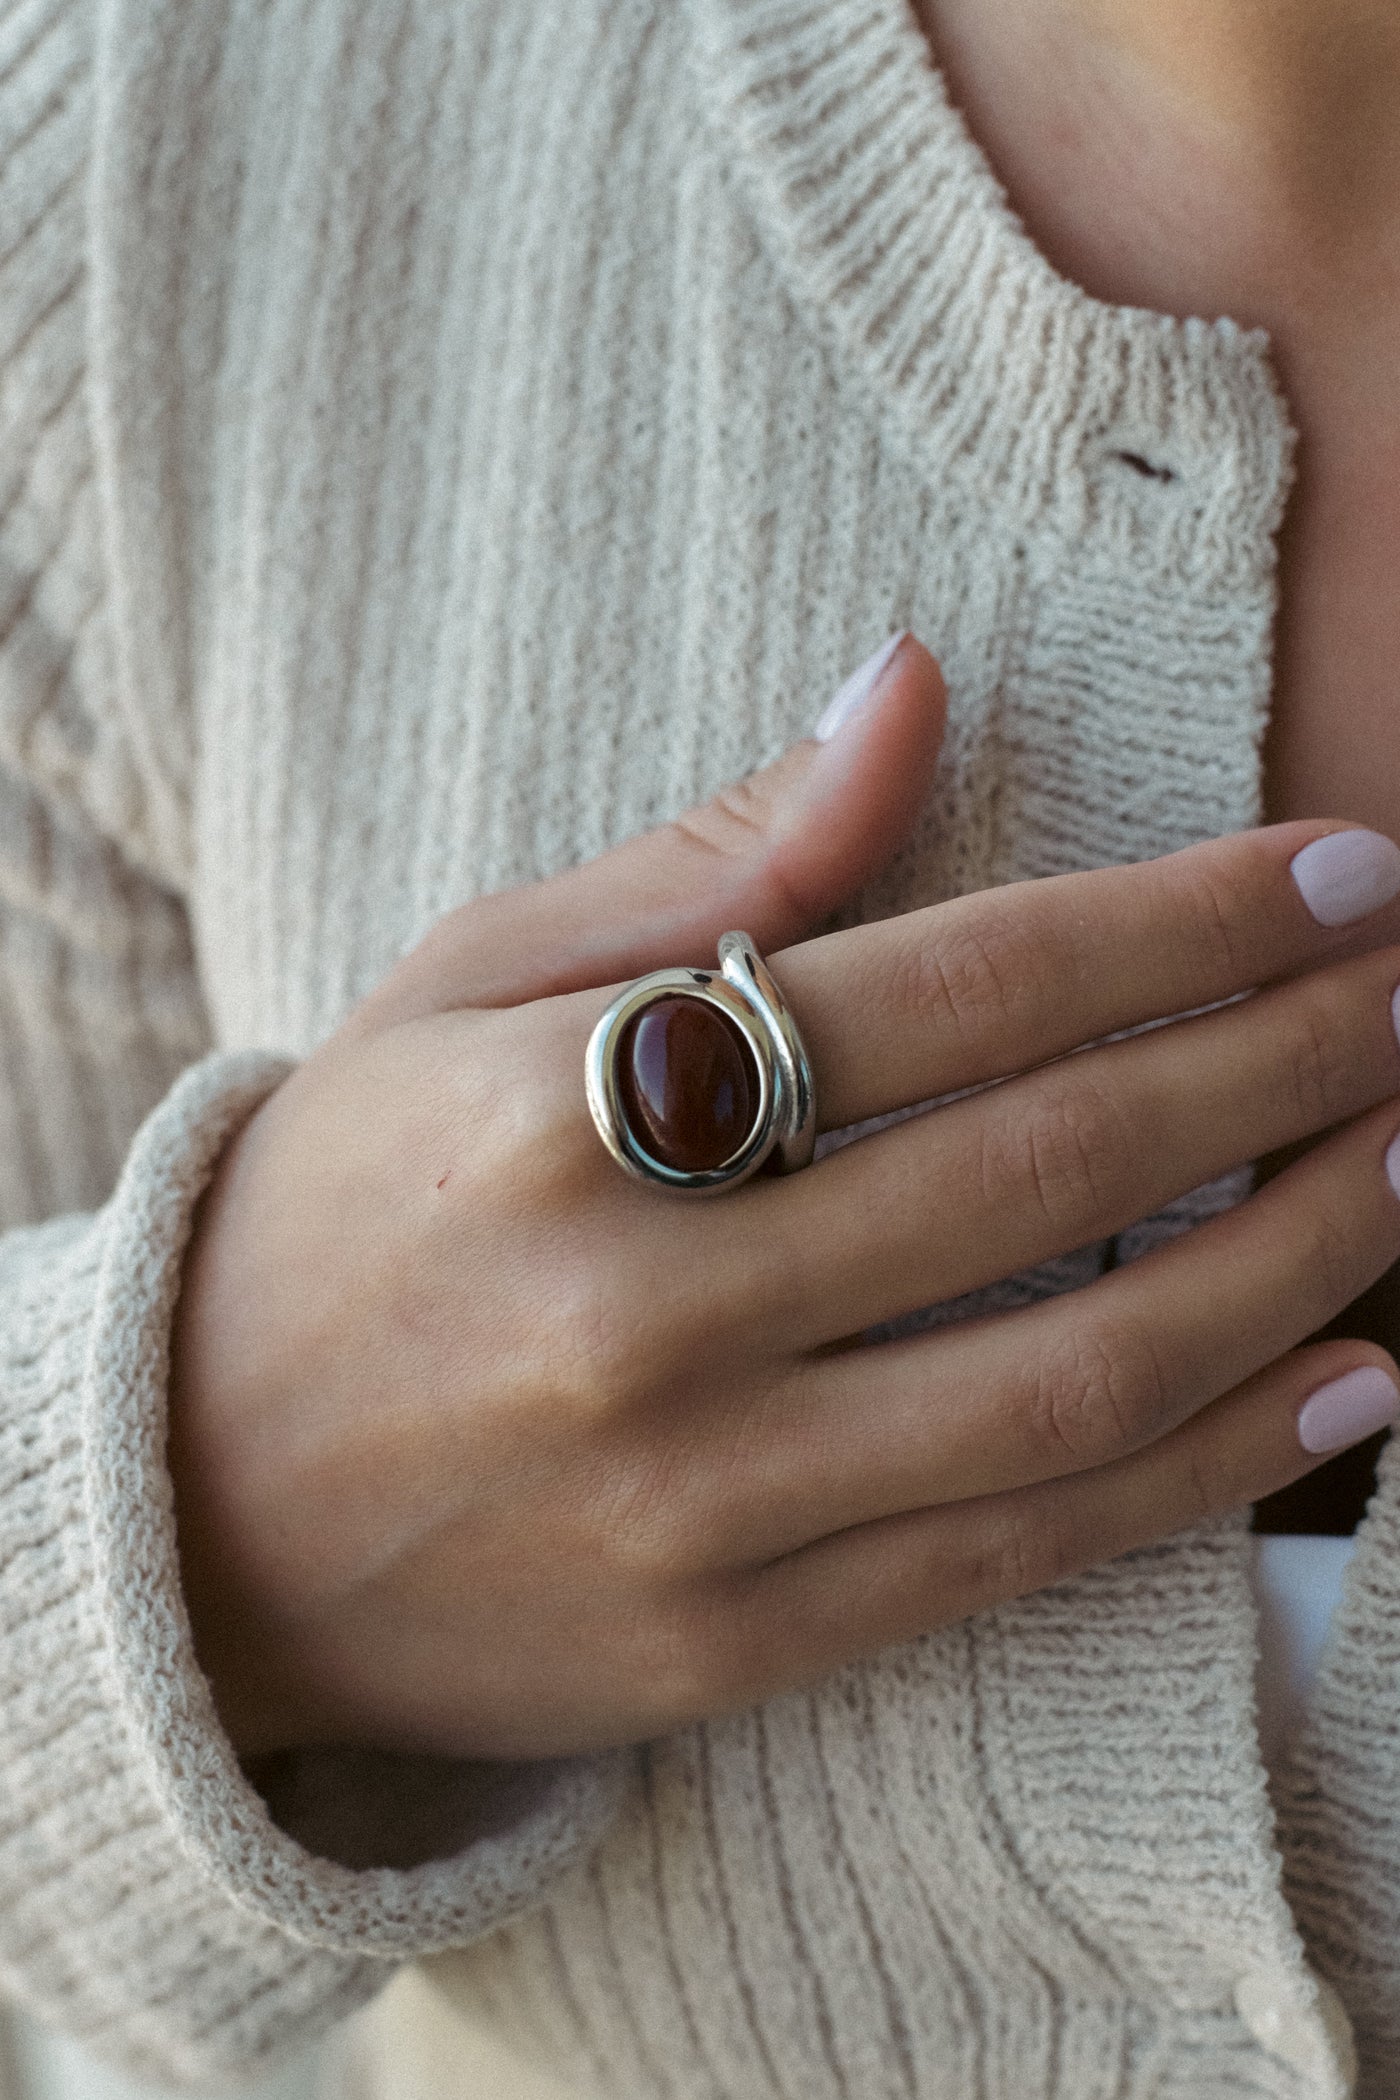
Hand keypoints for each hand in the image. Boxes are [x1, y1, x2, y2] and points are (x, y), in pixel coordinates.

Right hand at [169, 637, 1399, 1761]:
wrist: (195, 1521)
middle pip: (1045, 1166)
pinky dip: (1210, 1468)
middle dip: (1276, 1061)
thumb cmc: (335, 1214)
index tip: (1335, 875)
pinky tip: (1344, 1381)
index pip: (942, 991)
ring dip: (1293, 1258)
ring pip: (1076, 1377)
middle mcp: (639, 1320)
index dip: (1170, 924)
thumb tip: (908, 685)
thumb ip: (704, 862)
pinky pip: (1021, 1552)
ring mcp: (698, 1507)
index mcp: (562, 1119)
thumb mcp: (462, 990)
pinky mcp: (736, 1644)